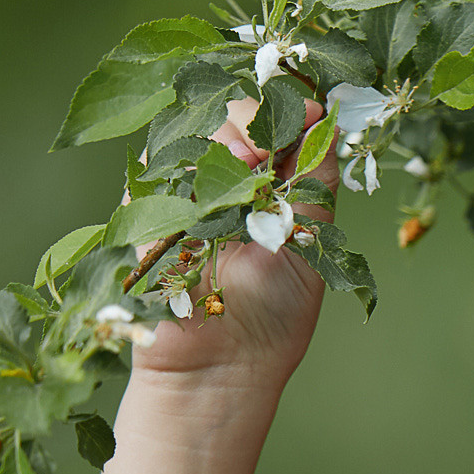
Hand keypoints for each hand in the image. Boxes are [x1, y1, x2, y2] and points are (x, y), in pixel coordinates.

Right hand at [129, 98, 334, 392]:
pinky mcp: (148, 207)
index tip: (304, 108)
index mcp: (272, 186)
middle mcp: (229, 181)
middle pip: (234, 113)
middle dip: (254, 117)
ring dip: (222, 138)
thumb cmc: (275, 315)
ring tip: (241, 170)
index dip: (287, 106)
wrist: (220, 366)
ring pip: (196, 129)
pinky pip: (156, 162)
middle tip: (266, 149)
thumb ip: (315, 177)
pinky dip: (183, 163)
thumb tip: (326, 116)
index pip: (277, 121)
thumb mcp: (311, 237)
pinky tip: (205, 187)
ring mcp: (186, 191)